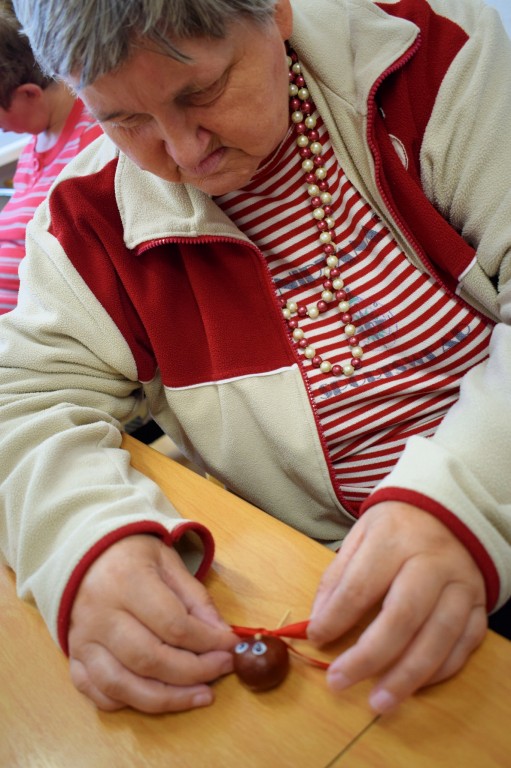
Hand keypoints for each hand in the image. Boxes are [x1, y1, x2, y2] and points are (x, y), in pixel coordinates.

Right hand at [67, 534, 236, 712]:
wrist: (85, 555)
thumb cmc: (133, 556)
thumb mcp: (169, 562)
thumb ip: (196, 598)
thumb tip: (222, 635)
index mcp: (127, 581)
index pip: (173, 624)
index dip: (208, 641)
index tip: (232, 645)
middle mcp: (100, 614)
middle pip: (150, 659)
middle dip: (194, 672)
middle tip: (222, 668)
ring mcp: (83, 640)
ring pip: (123, 685)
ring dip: (168, 699)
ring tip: (201, 695)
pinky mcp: (74, 658)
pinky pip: (100, 693)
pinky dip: (130, 703)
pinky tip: (158, 696)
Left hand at [307, 502, 486, 712]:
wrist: (448, 511)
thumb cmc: (396, 527)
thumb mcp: (360, 536)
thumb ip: (338, 578)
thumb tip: (318, 623)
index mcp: (395, 540)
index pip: (362, 585)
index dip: (336, 617)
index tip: (316, 638)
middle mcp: (432, 562)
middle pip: (403, 616)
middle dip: (369, 656)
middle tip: (339, 682)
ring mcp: (461, 584)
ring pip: (438, 636)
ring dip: (407, 675)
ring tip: (378, 702)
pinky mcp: (479, 604)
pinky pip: (464, 644)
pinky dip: (440, 670)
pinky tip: (413, 685)